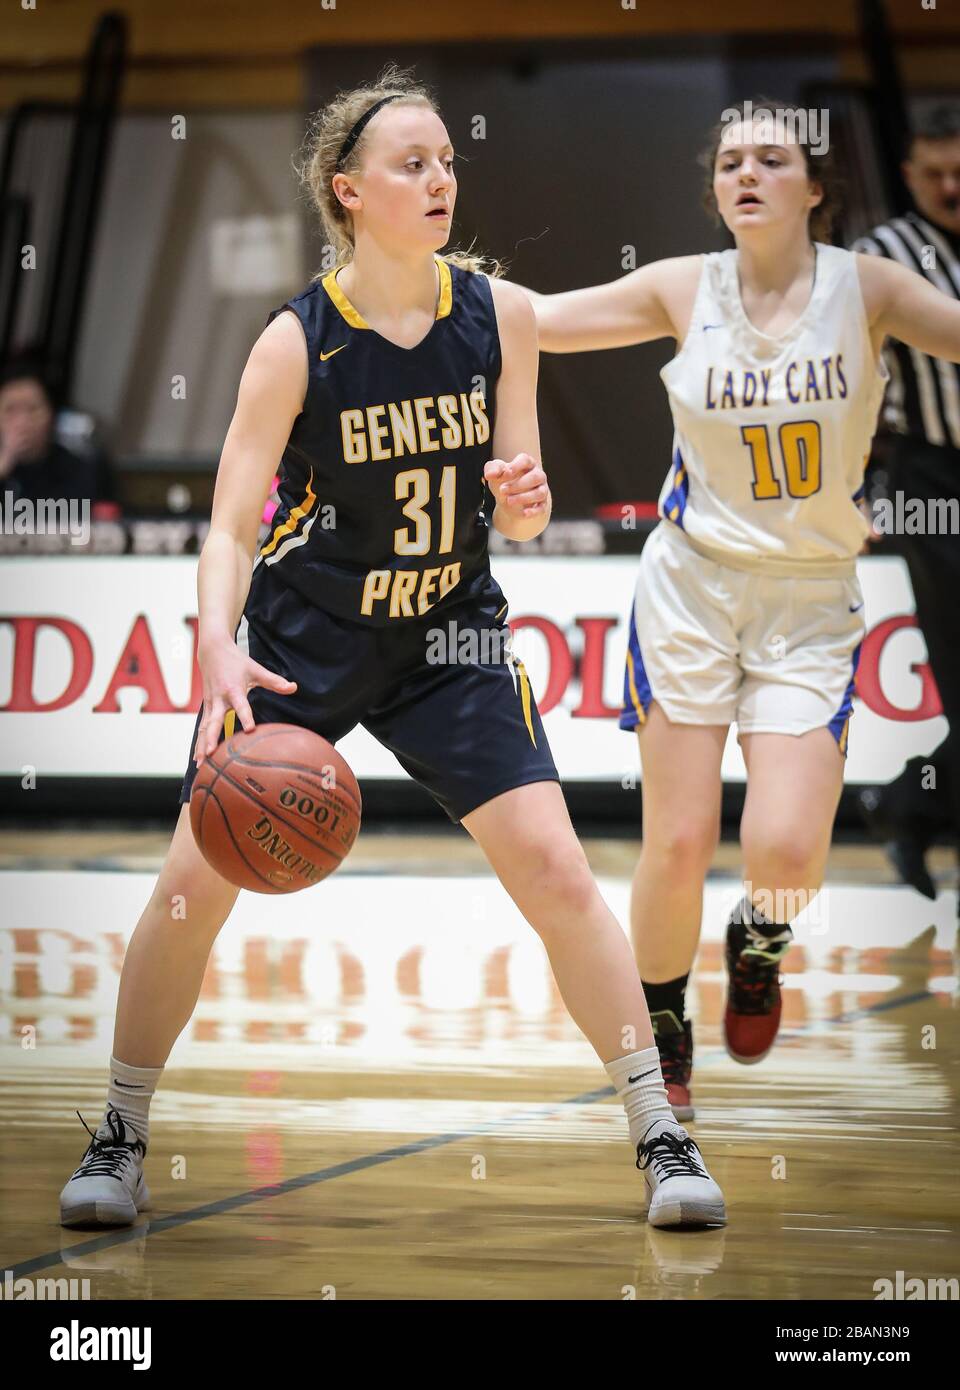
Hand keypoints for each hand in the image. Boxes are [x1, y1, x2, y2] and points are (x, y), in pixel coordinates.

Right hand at [194, 636, 297, 765]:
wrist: (212, 651)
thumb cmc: (236, 661)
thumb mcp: (256, 669)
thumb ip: (274, 681)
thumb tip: (293, 688)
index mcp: (233, 690)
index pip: (241, 706)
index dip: (245, 717)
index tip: (250, 729)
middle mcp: (219, 699)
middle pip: (214, 721)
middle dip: (211, 738)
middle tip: (211, 754)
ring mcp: (210, 704)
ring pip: (204, 728)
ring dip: (201, 745)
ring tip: (200, 764)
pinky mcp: (206, 707)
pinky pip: (201, 728)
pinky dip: (199, 742)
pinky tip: (198, 759)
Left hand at [484, 453, 550, 516]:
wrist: (508, 499)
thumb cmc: (504, 481)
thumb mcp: (496, 473)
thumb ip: (493, 469)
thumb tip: (490, 474)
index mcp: (527, 463)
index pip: (526, 460)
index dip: (516, 466)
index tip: (505, 473)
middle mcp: (538, 475)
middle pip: (535, 477)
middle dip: (518, 484)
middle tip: (502, 489)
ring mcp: (542, 489)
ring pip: (540, 493)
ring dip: (524, 497)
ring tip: (509, 501)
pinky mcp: (542, 504)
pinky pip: (541, 508)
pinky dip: (533, 511)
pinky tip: (524, 513)